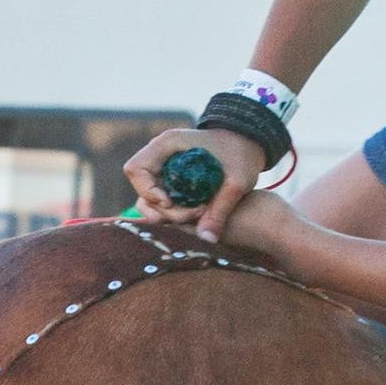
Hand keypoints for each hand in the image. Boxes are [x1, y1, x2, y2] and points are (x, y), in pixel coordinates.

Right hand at [123, 127, 264, 242]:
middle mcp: (159, 154)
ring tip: (198, 215)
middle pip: (140, 187)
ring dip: (167, 213)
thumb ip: (220, 210)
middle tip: (193, 215)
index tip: (171, 204)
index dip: (147, 191)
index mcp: (167, 144)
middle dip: (161, 208)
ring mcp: (163, 166)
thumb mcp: (236, 182)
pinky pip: (161, 198)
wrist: (249, 144)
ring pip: (149, 197)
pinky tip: (197, 214)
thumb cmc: (242, 155)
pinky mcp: (170, 177)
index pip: (136, 169)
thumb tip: (206, 240)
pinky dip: (173, 211)